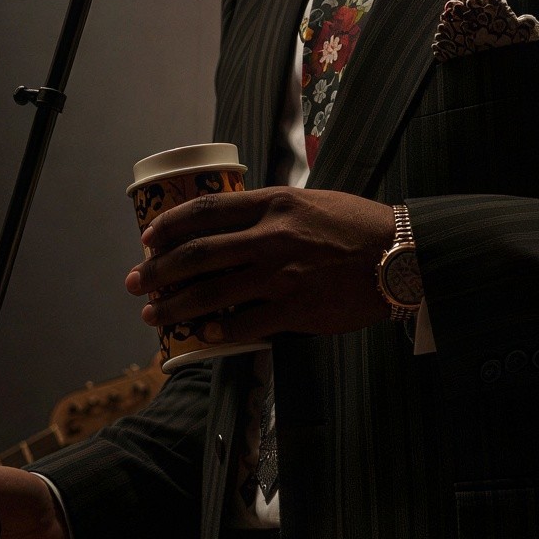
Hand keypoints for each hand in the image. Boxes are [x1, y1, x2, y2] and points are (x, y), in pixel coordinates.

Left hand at [128, 186, 395, 341]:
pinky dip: (218, 331)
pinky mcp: (296, 309)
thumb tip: (234, 225)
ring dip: (176, 307)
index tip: (148, 239)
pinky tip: (202, 336)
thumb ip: (272, 212)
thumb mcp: (311, 202)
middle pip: (197, 254)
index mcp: (273, 203)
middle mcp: (271, 236)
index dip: (169, 226)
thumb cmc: (359, 228)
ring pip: (212, 293)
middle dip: (158, 271)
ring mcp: (282, 275)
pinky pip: (244, 324)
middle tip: (136, 282)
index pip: (205, 210)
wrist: (403, 256)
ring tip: (154, 316)